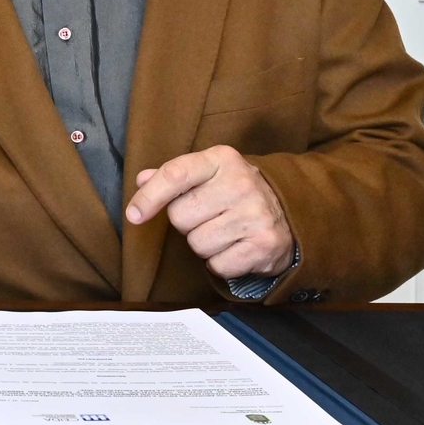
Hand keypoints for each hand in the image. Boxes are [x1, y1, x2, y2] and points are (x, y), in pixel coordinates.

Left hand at [125, 145, 294, 279]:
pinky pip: (217, 265)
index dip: (149, 197)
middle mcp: (241, 184)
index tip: (134, 215)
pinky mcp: (265, 245)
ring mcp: (255, 215)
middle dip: (186, 222)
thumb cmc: (235, 192)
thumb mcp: (208, 174)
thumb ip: (173, 176)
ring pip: (196, 244)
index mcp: (222, 159)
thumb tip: (142, 180)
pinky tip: (235, 247)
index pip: (175, 175)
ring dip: (203, 244)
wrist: (289, 213)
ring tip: (224, 231)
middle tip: (208, 216)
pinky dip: (220, 262)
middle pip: (180, 216)